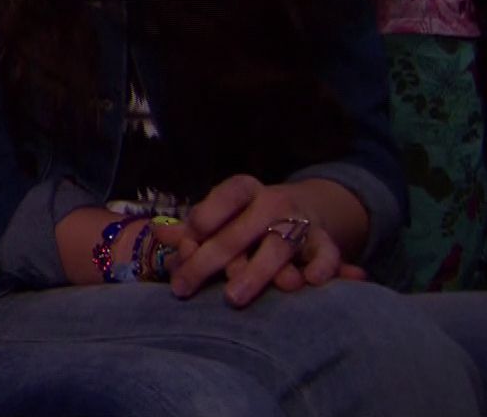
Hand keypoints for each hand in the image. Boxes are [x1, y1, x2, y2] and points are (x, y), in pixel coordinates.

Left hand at [166, 175, 360, 306]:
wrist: (300, 211)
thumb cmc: (246, 219)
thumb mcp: (219, 217)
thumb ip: (190, 230)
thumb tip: (158, 234)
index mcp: (244, 189)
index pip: (225, 195)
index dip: (205, 216)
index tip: (186, 241)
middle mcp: (273, 202)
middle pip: (240, 232)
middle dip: (210, 260)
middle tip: (185, 287)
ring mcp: (301, 222)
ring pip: (279, 246)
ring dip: (256, 271)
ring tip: (233, 297)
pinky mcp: (324, 243)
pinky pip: (327, 254)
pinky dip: (324, 267)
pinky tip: (310, 282)